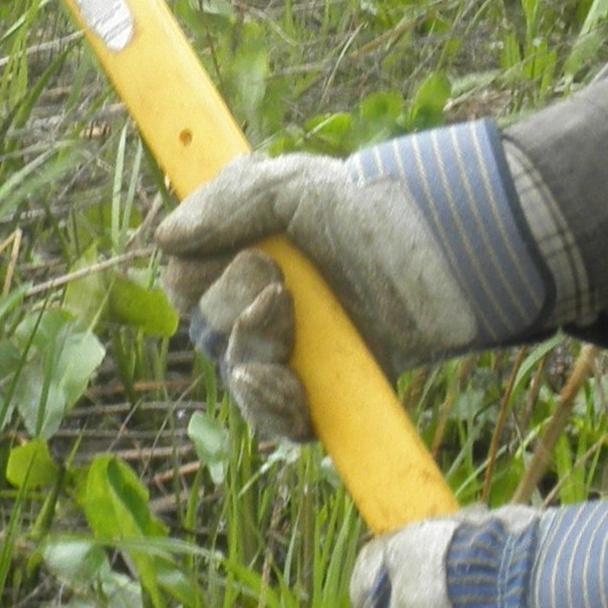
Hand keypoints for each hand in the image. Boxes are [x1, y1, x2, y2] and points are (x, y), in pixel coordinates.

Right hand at [158, 123, 562, 445]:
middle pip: (204, 328)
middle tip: (281, 286)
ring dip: (252, 352)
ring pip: (235, 373)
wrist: (442, 255)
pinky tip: (293, 392)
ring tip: (290, 322)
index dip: (199, 276)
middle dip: (231, 309)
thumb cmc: (369, 211)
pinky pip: (273, 421)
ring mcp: (292, 349)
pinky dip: (274, 410)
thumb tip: (164, 237)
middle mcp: (259, 303)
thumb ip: (226, 203)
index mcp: (243, 252)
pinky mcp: (323, 391)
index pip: (185, 281)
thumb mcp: (294, 186)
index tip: (246, 255)